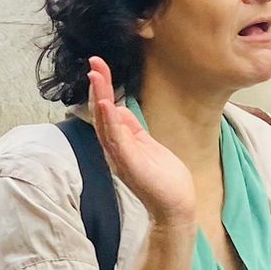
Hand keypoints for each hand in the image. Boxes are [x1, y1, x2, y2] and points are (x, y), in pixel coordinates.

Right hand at [87, 57, 193, 229]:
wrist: (175, 206)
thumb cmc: (164, 179)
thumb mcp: (147, 145)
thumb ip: (131, 128)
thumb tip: (118, 108)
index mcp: (120, 142)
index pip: (106, 110)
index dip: (102, 88)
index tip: (99, 66)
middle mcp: (115, 149)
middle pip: (101, 113)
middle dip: (98, 87)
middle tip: (94, 63)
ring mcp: (120, 156)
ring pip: (105, 123)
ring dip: (100, 98)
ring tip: (96, 77)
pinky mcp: (129, 164)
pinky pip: (116, 139)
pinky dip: (110, 121)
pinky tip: (107, 104)